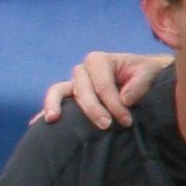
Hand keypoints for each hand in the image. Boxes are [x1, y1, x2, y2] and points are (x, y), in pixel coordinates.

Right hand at [40, 51, 165, 127]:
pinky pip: (56, 102)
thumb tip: (125, 100)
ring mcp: (74, 82)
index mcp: (99, 60)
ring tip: (53, 119)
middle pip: (82, 90)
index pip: (102, 85)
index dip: (114, 104)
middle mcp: (82, 70)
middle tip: (107, 126)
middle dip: (94, 109)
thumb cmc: (145, 72)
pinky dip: (46, 111)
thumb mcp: (149, 73)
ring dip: (56, 105)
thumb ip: (139, 84)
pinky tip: (36, 124)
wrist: (142, 74)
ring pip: (61, 92)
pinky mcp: (71, 95)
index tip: (126, 120)